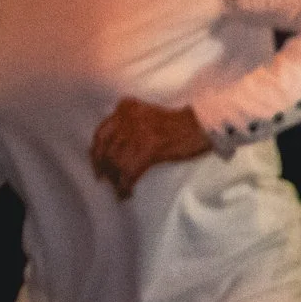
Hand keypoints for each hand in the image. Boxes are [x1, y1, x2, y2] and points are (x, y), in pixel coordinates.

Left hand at [90, 99, 210, 197]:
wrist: (204, 124)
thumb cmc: (182, 123)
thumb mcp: (149, 115)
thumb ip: (130, 124)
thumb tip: (115, 149)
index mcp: (127, 108)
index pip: (101, 133)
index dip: (96, 153)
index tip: (97, 166)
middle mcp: (128, 118)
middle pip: (106, 149)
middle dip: (104, 169)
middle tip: (106, 182)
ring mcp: (139, 133)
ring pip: (116, 162)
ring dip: (116, 180)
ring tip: (120, 190)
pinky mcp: (150, 148)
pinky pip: (130, 171)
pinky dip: (126, 185)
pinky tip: (127, 193)